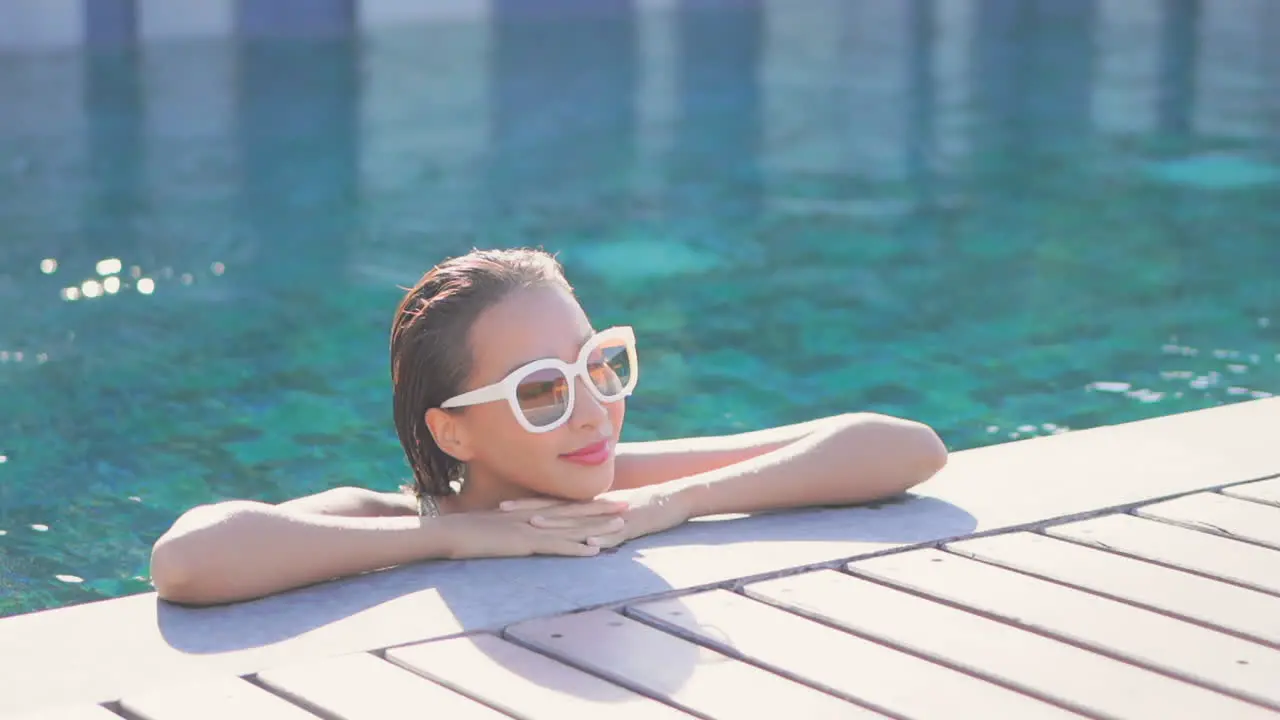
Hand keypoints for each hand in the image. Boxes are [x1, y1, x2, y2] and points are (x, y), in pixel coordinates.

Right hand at [438, 498, 626, 559]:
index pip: (561, 506)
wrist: (447, 532)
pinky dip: (576, 549)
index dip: (585, 503)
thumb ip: (504, 527)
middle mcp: (532, 516)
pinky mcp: (524, 543)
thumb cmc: (462, 531)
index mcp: (525, 512)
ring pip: (571, 527)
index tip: (605, 499)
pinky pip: (556, 547)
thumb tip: (510, 531)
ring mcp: (530, 529)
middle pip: (573, 512)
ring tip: (622, 525)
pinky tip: (595, 551)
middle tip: (626, 504)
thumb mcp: (489, 526)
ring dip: (598, 527)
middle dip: (601, 509)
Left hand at [505, 488, 690, 549]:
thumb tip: (568, 530)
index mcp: (588, 506)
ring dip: (558, 525)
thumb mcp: (609, 514)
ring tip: (534, 526)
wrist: (674, 499)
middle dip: (530, 510)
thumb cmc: (642, 508)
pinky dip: (601, 541)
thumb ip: (587, 518)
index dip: (528, 504)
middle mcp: (595, 509)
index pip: (553, 504)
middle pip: (558, 509)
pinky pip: (615, 536)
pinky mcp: (632, 528)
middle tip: (502, 511)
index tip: (502, 505)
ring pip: (581, 522)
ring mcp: (612, 519)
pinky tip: (586, 545)